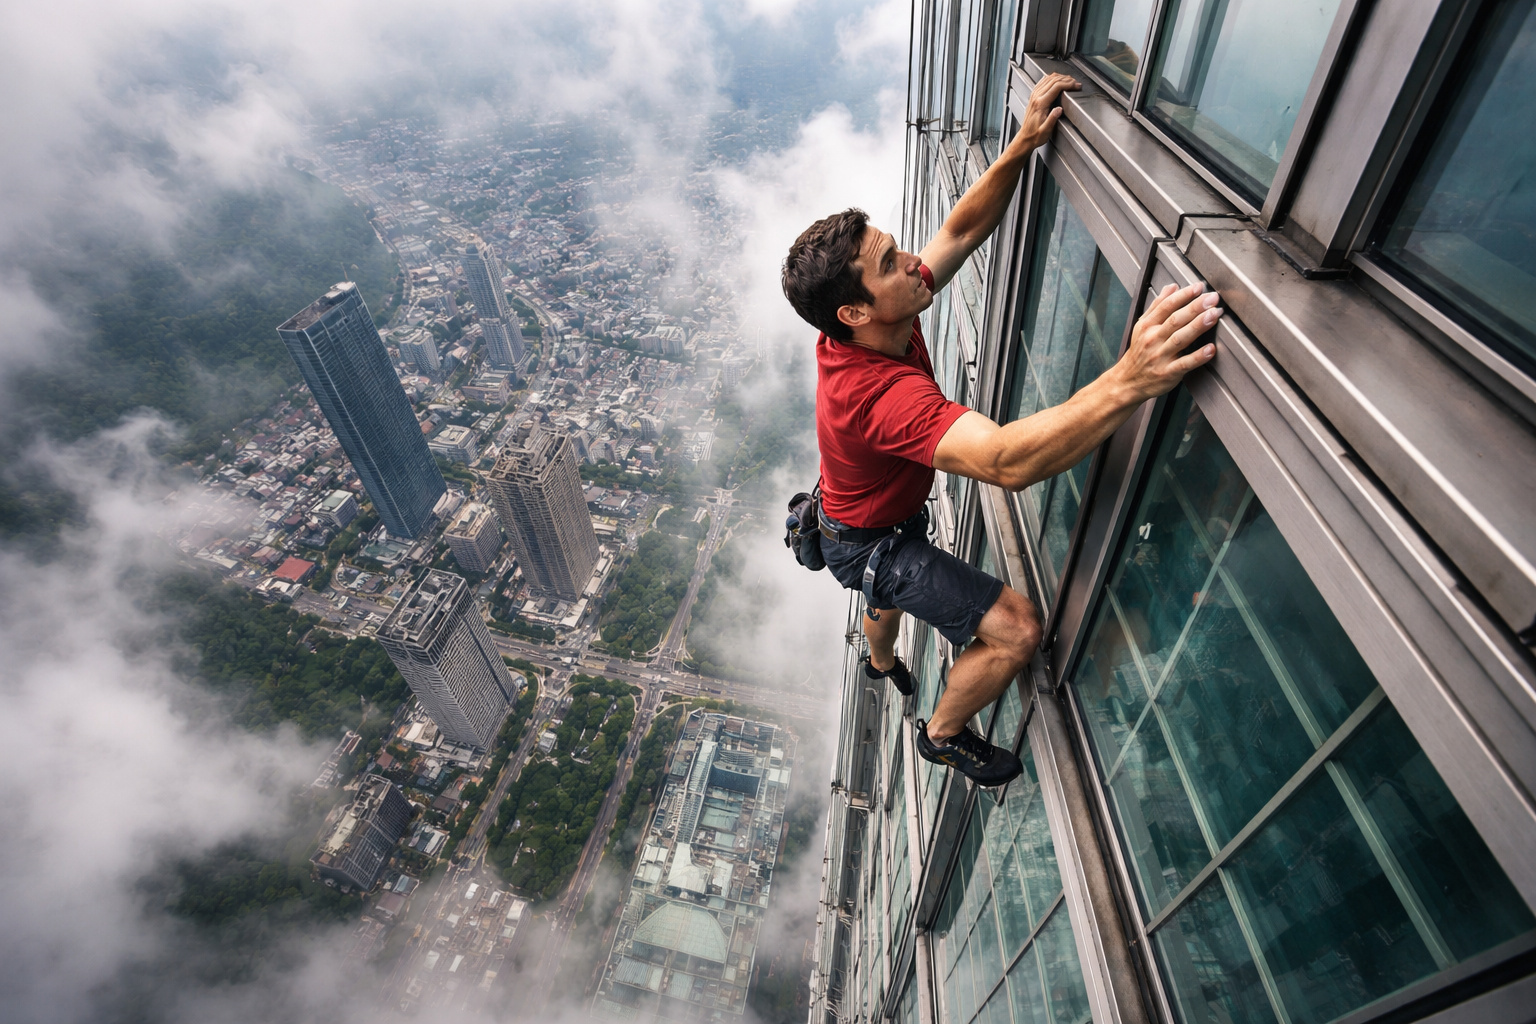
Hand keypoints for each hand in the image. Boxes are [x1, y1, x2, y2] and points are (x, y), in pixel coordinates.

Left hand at [1009, 72, 1080, 154]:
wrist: (1025, 138)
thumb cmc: (1035, 136)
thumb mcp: (1045, 131)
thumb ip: (1052, 119)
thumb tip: (1059, 109)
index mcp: (1040, 104)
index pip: (1056, 87)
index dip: (1068, 84)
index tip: (1077, 85)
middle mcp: (1036, 98)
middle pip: (1053, 80)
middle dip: (1067, 79)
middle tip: (1076, 82)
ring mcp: (1034, 96)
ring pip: (1047, 79)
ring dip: (1060, 77)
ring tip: (1070, 80)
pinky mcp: (1033, 97)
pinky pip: (1042, 82)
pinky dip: (1051, 78)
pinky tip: (1056, 79)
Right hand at [1111, 282, 1221, 401]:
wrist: (1127, 382)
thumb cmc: (1139, 353)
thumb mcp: (1142, 327)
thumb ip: (1157, 306)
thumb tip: (1172, 287)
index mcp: (1147, 326)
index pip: (1166, 306)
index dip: (1183, 295)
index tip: (1198, 287)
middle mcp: (1153, 340)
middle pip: (1175, 320)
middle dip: (1195, 307)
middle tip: (1212, 298)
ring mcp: (1160, 357)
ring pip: (1180, 339)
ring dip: (1198, 326)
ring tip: (1214, 315)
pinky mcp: (1168, 373)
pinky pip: (1184, 364)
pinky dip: (1198, 356)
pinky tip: (1210, 349)